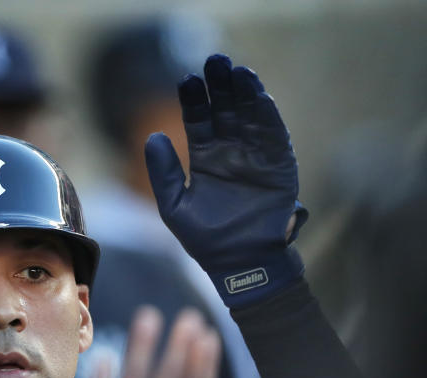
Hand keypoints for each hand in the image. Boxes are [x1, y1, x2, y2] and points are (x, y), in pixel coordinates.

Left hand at [145, 54, 307, 307]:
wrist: (241, 264)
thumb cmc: (205, 240)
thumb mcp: (174, 206)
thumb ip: (163, 172)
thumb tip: (152, 136)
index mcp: (205, 159)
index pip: (198, 120)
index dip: (193, 100)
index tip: (186, 80)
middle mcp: (230, 152)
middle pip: (224, 110)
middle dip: (219, 87)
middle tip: (214, 61)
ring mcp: (255, 157)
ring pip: (249, 116)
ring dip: (244, 93)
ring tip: (236, 71)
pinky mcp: (278, 165)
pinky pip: (273, 135)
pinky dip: (267, 115)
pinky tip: (259, 95)